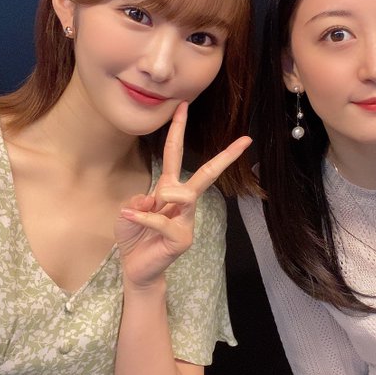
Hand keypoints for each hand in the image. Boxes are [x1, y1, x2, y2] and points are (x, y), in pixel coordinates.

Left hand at [115, 102, 251, 289]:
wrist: (136, 268)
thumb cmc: (135, 236)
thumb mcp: (129, 211)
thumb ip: (140, 200)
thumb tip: (155, 197)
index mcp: (169, 189)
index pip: (174, 154)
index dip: (178, 130)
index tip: (183, 106)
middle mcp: (183, 202)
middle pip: (207, 174)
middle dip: (226, 157)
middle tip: (246, 140)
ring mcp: (186, 220)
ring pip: (182, 195)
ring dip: (162, 198)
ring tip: (143, 208)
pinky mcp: (182, 239)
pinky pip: (161, 220)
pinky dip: (143, 218)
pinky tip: (130, 217)